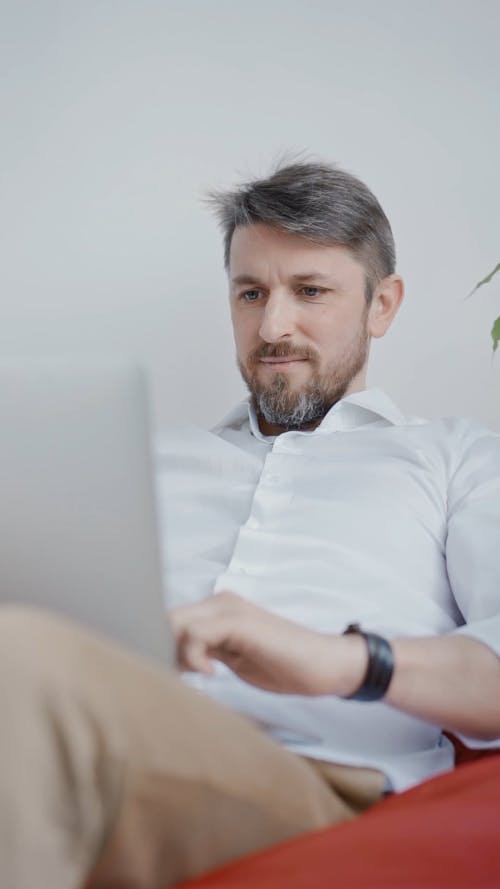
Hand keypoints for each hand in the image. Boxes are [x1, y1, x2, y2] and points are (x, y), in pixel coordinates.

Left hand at [170, 591, 365, 695]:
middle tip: (177, 676)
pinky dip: (193, 657)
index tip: (165, 671)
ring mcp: (229, 610)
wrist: (322, 663)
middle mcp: (220, 603)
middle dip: (163, 649)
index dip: (160, 643)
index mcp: (217, 610)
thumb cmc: (281, 663)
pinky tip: (210, 673)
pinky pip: (196, 634)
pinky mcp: (238, 622)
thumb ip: (203, 652)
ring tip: (197, 674)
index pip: (171, 620)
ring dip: (176, 654)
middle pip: (167, 619)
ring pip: (176, 623)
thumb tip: (169, 659)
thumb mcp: (232, 658)